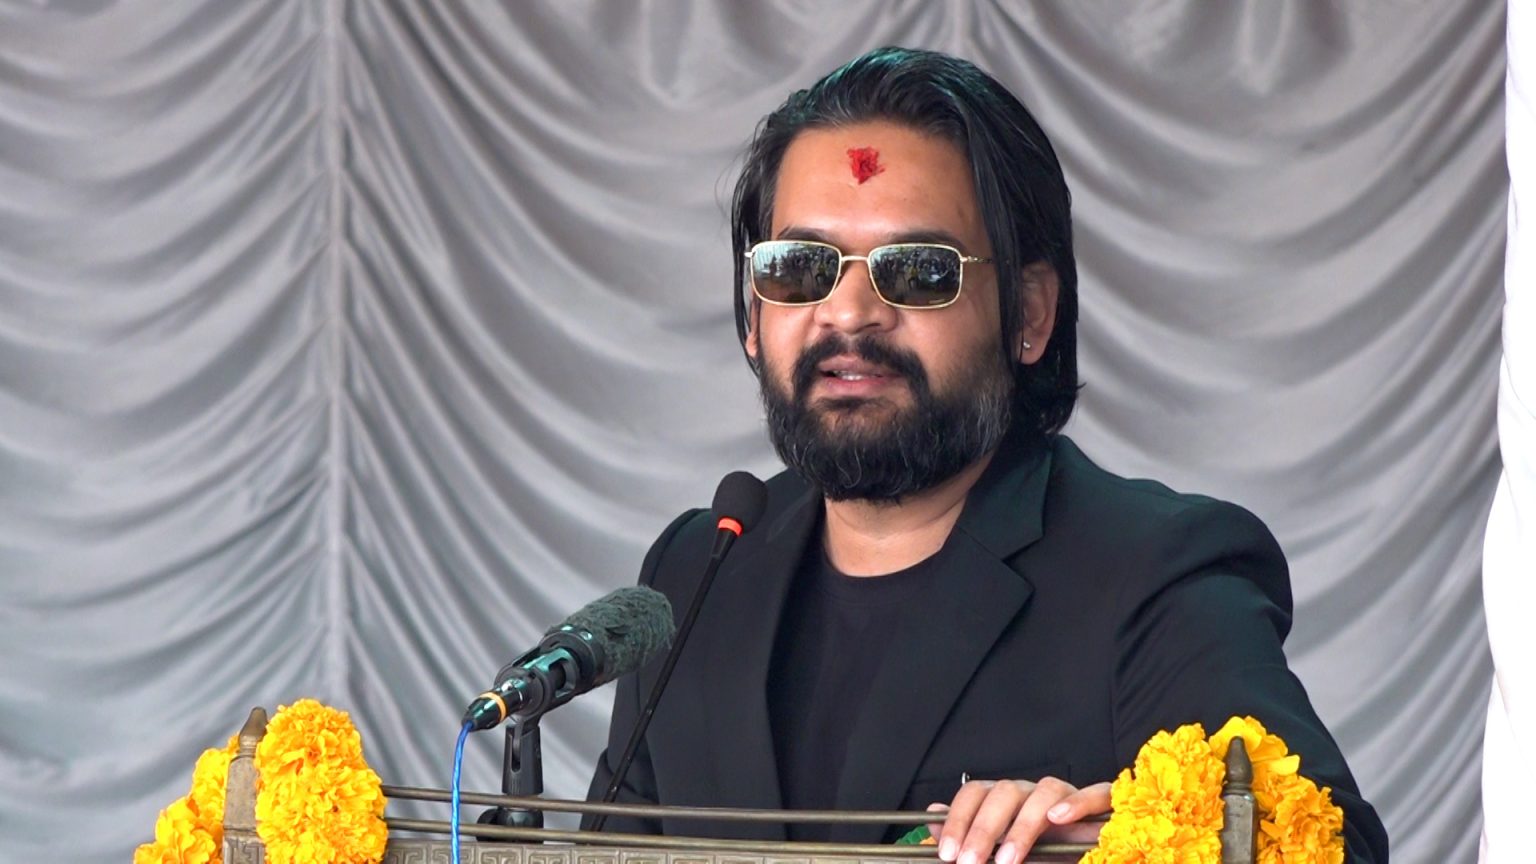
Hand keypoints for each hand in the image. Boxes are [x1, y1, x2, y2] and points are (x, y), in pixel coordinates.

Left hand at [928, 777, 1110, 863]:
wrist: (1089, 854)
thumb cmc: (1045, 855)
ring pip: (1044, 791)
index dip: (959, 820)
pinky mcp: (1102, 804)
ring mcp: (1068, 795)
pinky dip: (1077, 802)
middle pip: (1004, 792)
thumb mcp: (1002, 852)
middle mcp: (1033, 792)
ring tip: (1008, 860)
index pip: (975, 793)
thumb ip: (969, 836)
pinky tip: (1059, 818)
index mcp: (1006, 800)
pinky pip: (1095, 793)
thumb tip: (931, 820)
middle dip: (982, 829)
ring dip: (1023, 826)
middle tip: (969, 863)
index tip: (947, 854)